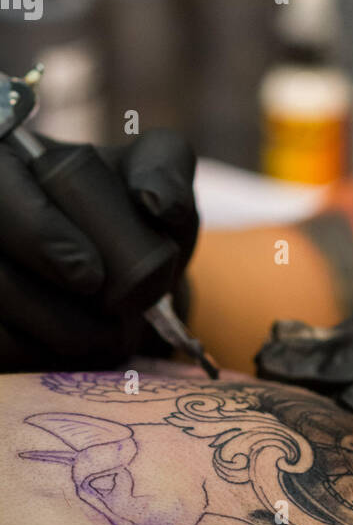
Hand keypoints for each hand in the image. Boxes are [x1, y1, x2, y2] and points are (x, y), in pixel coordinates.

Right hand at [0, 129, 198, 369]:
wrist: (125, 259)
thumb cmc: (130, 206)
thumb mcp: (155, 171)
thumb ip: (164, 168)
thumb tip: (158, 204)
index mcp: (7, 165)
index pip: (0, 191)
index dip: (38, 235)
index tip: (91, 274)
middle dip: (46, 306)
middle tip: (112, 320)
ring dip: (55, 339)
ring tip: (113, 336)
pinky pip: (1, 351)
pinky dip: (44, 360)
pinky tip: (84, 353)